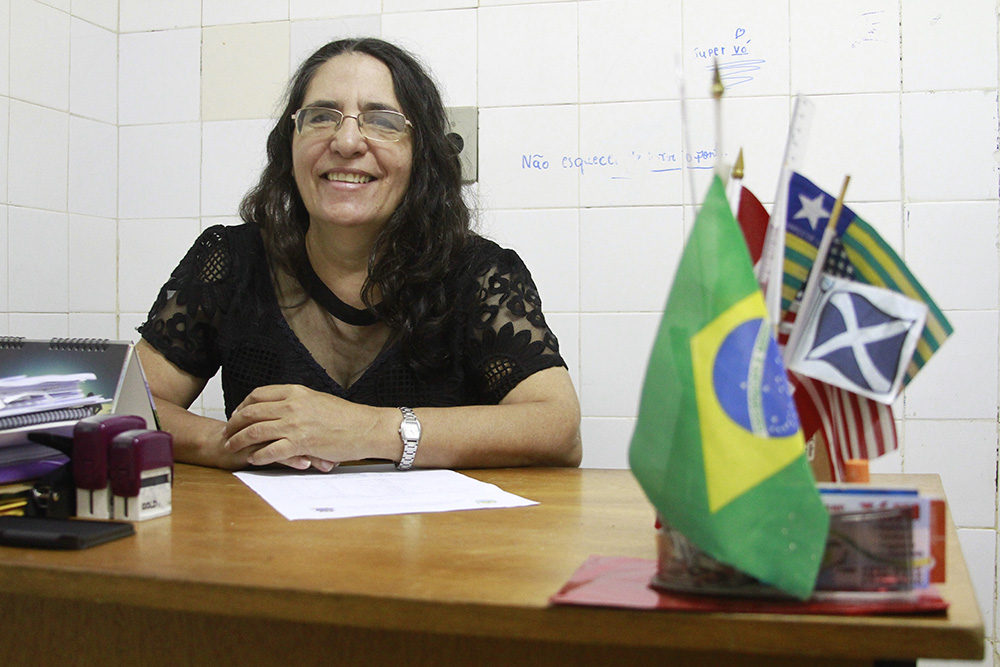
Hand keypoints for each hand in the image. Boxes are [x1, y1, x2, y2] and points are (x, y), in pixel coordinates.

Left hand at [223, 384, 379, 468]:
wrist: (366, 428)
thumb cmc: (346, 417)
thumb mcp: (317, 399)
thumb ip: (297, 401)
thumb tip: (281, 406)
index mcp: (295, 392)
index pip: (257, 395)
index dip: (242, 406)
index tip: (237, 414)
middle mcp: (291, 405)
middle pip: (250, 413)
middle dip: (234, 424)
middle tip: (226, 433)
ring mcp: (295, 424)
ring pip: (254, 432)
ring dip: (238, 441)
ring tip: (231, 447)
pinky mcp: (300, 443)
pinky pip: (270, 451)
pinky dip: (258, 456)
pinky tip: (253, 459)